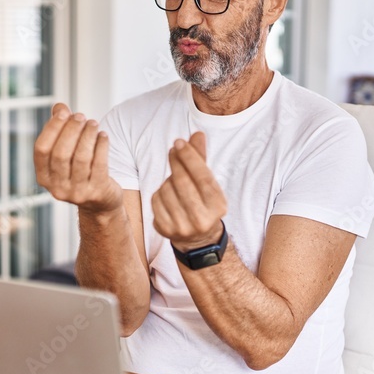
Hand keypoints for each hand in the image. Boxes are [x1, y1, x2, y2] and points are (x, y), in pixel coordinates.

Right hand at [34, 103, 122, 212]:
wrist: (100, 203)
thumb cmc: (79, 170)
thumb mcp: (66, 154)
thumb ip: (60, 129)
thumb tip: (59, 106)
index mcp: (44, 177)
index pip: (41, 149)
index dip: (52, 128)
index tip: (63, 112)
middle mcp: (57, 188)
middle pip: (61, 153)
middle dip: (71, 130)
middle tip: (81, 116)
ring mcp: (77, 193)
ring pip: (81, 158)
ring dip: (88, 136)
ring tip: (93, 123)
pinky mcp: (97, 192)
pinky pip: (100, 164)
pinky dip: (101, 146)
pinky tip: (103, 135)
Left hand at [151, 132, 227, 249]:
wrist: (198, 239)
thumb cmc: (203, 204)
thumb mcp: (208, 185)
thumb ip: (201, 160)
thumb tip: (197, 134)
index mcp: (218, 206)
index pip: (201, 176)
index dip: (189, 156)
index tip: (179, 142)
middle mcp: (201, 219)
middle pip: (182, 181)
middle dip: (176, 161)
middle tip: (173, 150)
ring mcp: (182, 227)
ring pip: (166, 190)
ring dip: (168, 179)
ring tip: (174, 180)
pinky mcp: (166, 230)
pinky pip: (155, 201)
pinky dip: (159, 193)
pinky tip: (166, 193)